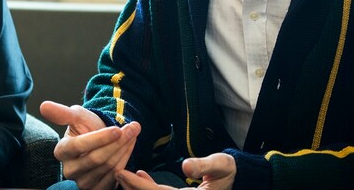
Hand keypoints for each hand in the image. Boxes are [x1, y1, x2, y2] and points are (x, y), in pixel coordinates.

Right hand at [40, 100, 140, 189]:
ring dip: (124, 149)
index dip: (101, 138)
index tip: (118, 128)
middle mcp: (69, 170)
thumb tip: (44, 106)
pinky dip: (125, 161)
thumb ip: (62, 113)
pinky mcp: (96, 189)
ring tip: (132, 134)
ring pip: (108, 167)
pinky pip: (115, 178)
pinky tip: (129, 147)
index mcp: (61, 151)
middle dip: (117, 142)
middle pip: (97, 158)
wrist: (99, 140)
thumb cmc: (86, 126)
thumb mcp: (76, 116)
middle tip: (133, 128)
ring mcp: (83, 182)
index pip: (80, 146)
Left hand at [114, 153, 234, 189]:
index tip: (122, 173)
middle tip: (115, 173)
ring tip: (122, 175)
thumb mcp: (220, 165)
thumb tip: (186, 166)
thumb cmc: (229, 171)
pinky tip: (140, 176)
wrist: (238, 179)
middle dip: (132, 188)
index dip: (138, 186)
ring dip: (137, 188)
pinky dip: (148, 187)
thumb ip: (204, 166)